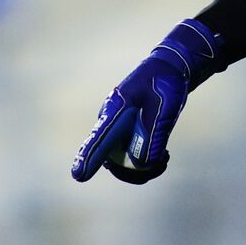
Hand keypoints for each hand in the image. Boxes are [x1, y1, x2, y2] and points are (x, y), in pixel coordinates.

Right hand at [71, 19, 221, 184]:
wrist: (167, 70)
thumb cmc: (164, 83)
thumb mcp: (166, 106)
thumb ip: (155, 133)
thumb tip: (145, 164)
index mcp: (116, 109)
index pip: (100, 137)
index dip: (89, 157)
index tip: (78, 174)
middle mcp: (110, 123)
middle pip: (111, 159)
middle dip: (134, 171)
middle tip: (163, 161)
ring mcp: (116, 130)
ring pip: (121, 163)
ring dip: (143, 168)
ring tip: (165, 157)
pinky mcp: (125, 135)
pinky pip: (128, 158)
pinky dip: (146, 163)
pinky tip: (163, 154)